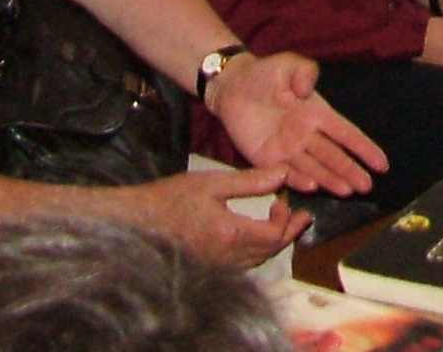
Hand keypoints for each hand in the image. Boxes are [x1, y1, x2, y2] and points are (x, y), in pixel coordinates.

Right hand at [128, 165, 307, 265]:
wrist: (138, 222)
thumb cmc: (172, 198)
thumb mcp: (212, 182)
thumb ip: (251, 181)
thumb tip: (283, 174)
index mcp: (231, 235)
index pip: (274, 235)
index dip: (285, 219)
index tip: (282, 200)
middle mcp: (227, 257)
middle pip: (270, 251)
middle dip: (290, 233)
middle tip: (303, 218)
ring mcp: (218, 267)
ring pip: (258, 260)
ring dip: (275, 243)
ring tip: (287, 226)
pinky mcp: (210, 268)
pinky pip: (243, 265)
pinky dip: (258, 251)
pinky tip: (258, 237)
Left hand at [208, 50, 385, 195]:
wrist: (232, 87)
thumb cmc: (264, 74)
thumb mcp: (289, 65)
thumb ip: (304, 72)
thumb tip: (309, 89)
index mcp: (317, 113)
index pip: (346, 134)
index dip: (364, 149)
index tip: (382, 164)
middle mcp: (307, 135)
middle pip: (334, 156)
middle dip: (351, 171)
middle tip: (368, 187)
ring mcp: (288, 149)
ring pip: (314, 168)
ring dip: (331, 180)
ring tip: (348, 191)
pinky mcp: (267, 159)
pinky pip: (286, 172)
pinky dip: (299, 180)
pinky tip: (312, 187)